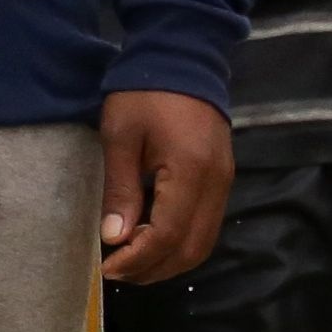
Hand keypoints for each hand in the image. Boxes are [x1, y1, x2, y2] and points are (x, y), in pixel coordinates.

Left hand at [97, 87, 232, 283]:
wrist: (182, 58)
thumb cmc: (143, 94)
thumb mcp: (120, 138)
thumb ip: (121, 191)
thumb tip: (115, 238)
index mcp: (192, 173)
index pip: (169, 236)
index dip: (139, 259)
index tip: (108, 269)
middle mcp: (217, 184)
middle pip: (193, 248)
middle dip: (154, 269)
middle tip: (117, 273)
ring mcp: (224, 183)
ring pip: (204, 242)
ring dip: (169, 261)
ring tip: (130, 263)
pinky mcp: (222, 179)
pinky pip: (206, 225)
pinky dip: (180, 243)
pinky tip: (151, 241)